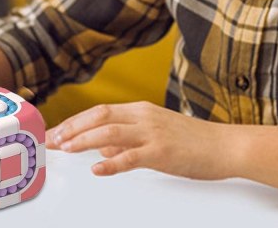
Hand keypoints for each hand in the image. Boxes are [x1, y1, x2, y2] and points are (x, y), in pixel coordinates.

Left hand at [46, 101, 232, 180]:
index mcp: (139, 110)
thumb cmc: (191, 141)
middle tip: (52, 139)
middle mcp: (142, 116)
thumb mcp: (154, 133)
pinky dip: (111, 162)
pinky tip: (97, 169)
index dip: (74, 121)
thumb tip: (100, 147)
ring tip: (65, 149)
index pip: (98, 111)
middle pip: (98, 116)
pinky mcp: (163, 152)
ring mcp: (152, 133)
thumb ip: (126, 138)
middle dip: (71, 127)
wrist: (225, 146)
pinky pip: (131, 157)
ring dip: (83, 140)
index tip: (55, 131)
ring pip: (109, 132)